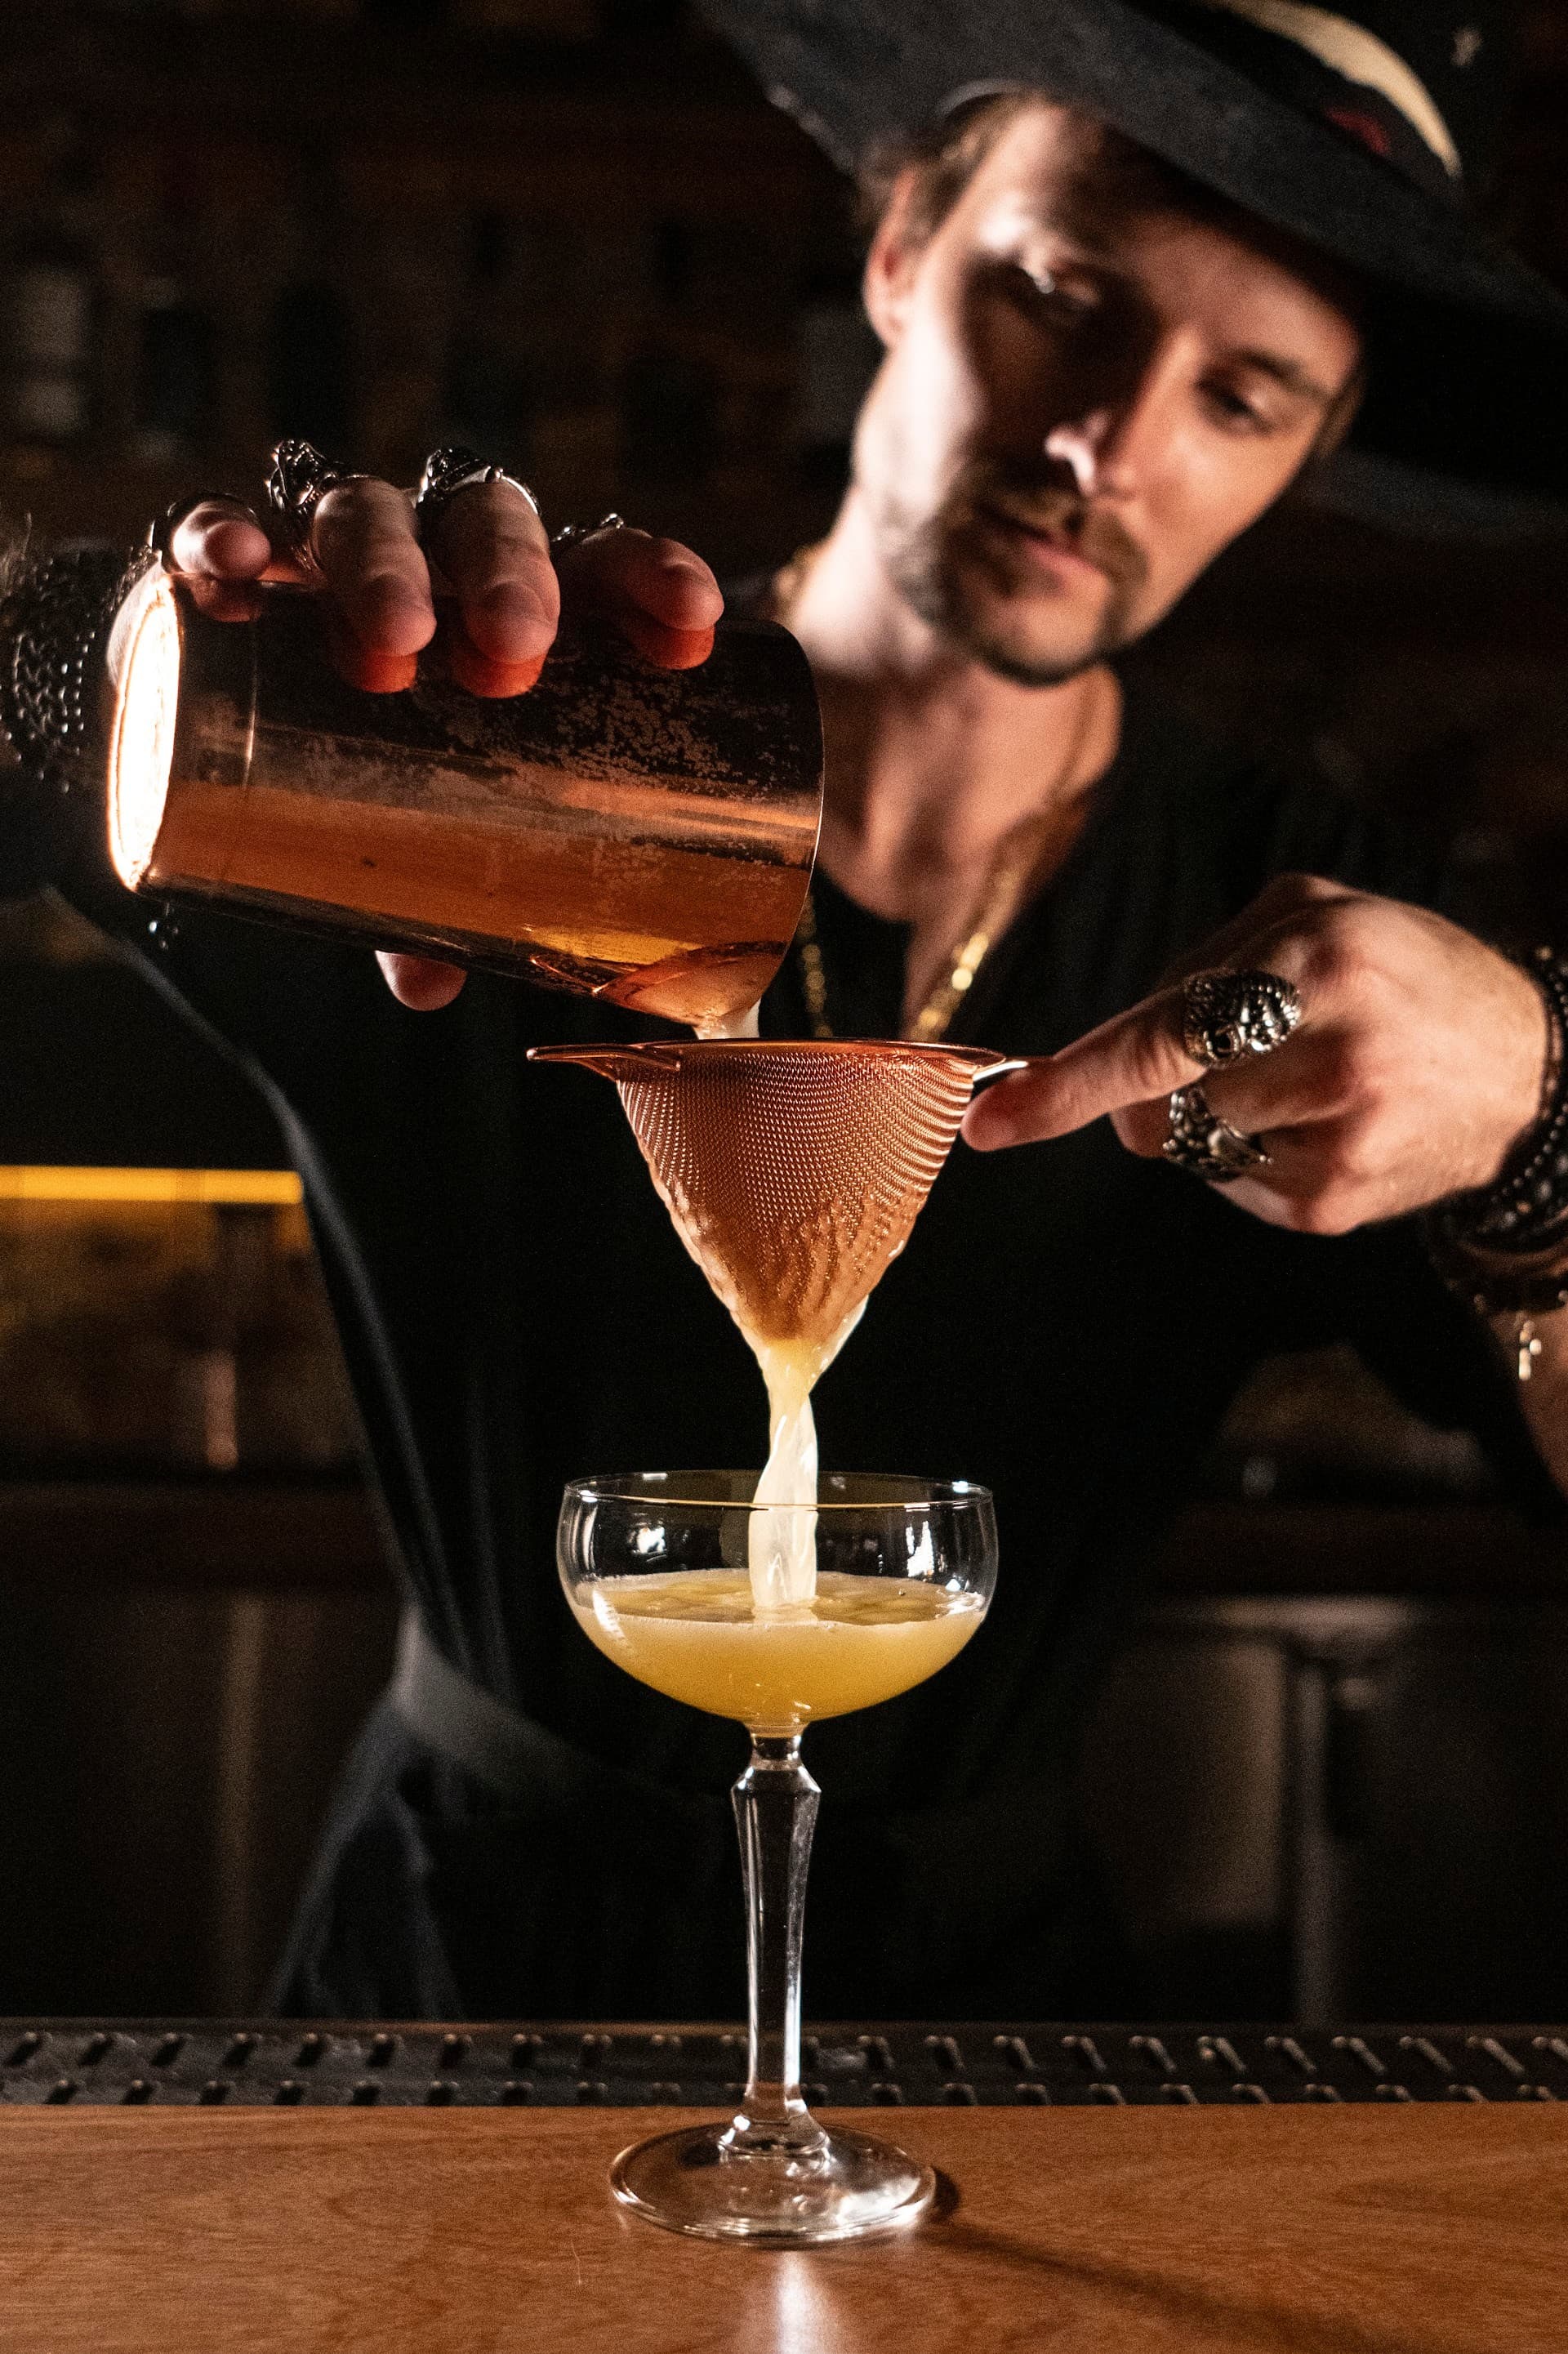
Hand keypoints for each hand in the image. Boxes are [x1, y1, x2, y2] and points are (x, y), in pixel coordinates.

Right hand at [166, 483, 723, 1009]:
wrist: (242, 708)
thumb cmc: (391, 767)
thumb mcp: (438, 837)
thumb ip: (444, 901)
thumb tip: (431, 984)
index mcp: (522, 600)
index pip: (603, 563)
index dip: (652, 580)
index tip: (690, 631)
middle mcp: (435, 554)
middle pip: (485, 525)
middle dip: (506, 577)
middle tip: (511, 653)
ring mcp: (336, 547)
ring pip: (365, 514)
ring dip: (384, 564)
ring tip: (392, 642)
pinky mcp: (236, 563)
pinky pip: (220, 529)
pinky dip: (223, 536)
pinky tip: (245, 568)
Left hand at [961, 874, 1548, 1232]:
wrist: (1528, 1073)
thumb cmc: (1396, 974)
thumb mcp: (1312, 915)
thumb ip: (1199, 968)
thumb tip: (1099, 1059)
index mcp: (1314, 964)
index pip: (1160, 1035)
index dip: (1067, 1083)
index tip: (991, 1120)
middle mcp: (1327, 1054)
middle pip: (1154, 1098)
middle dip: (1151, 1085)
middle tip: (1230, 1055)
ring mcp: (1332, 1140)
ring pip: (1185, 1142)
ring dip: (1208, 1114)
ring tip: (1302, 1080)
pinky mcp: (1333, 1205)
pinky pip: (1227, 1182)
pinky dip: (1250, 1152)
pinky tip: (1325, 1123)